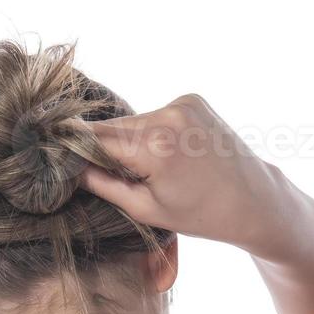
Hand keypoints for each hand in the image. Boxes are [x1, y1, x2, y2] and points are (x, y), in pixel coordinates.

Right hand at [81, 94, 292, 251]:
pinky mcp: (192, 99)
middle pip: (112, 127)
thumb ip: (102, 184)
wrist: (253, 199)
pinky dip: (150, 131)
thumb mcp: (146, 209)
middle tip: (108, 175)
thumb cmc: (201, 214)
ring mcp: (182, 103)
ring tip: (148, 168)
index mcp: (154, 146)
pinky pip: (154, 114)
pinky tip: (168, 153)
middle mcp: (168, 115)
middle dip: (103, 147)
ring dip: (128, 139)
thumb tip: (68, 168)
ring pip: (132, 120)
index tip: (61, 161)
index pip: (93, 138)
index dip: (74, 149)